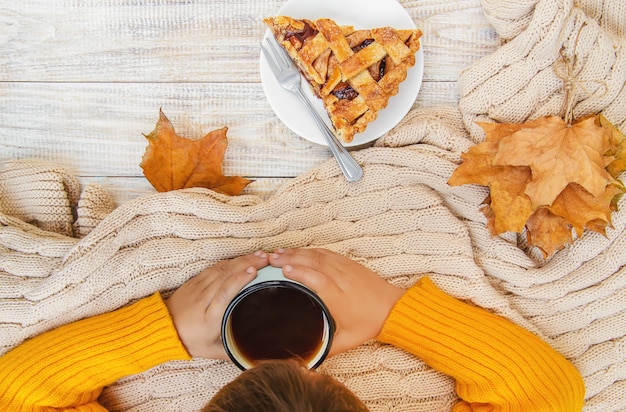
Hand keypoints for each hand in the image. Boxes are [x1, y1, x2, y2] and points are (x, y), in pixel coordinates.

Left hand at [165, 251, 268, 358]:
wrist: (162, 329)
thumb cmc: (188, 341)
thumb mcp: (210, 351)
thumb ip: (232, 351)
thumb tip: (253, 355)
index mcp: (209, 317)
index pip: (224, 293)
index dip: (239, 280)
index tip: (254, 272)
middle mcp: (203, 299)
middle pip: (226, 276)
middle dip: (247, 264)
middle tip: (266, 258)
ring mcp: (198, 288)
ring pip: (221, 269)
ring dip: (241, 260)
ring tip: (259, 255)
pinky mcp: (194, 281)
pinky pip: (214, 268)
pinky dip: (230, 261)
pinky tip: (242, 258)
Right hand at [268, 248, 404, 355]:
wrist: (393, 308)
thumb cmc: (369, 324)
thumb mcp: (347, 341)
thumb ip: (325, 348)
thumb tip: (304, 359)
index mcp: (340, 298)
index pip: (319, 280)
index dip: (301, 273)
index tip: (284, 270)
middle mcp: (342, 280)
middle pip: (315, 263)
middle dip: (292, 258)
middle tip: (270, 259)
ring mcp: (346, 268)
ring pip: (318, 256)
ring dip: (297, 252)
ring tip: (277, 254)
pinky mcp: (348, 263)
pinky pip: (326, 253)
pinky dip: (309, 251)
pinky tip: (296, 251)